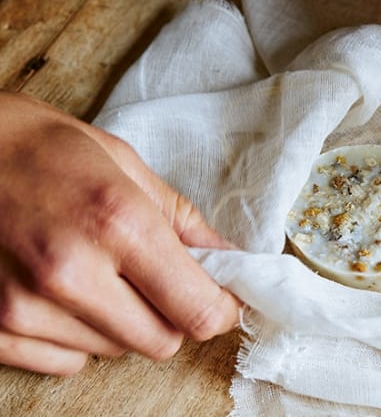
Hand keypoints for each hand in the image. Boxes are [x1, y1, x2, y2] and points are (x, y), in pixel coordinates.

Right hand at [0, 92, 239, 375]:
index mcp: (118, 223)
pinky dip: (78, 337)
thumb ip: (183, 221)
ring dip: (123, 323)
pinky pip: (67, 361)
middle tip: (160, 282)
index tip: (224, 299)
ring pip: (115, 351)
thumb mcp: (125, 164)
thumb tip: (226, 260)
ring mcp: (25, 307)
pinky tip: (64, 295)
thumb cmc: (43, 147)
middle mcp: (71, 273)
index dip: (222, 310)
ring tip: (98, 273)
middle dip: (174, 316)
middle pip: (162, 341)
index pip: (198, 309)